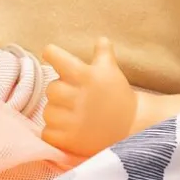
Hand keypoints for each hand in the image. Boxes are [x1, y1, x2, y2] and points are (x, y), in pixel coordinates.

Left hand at [40, 36, 137, 158]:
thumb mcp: (112, 71)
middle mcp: (75, 96)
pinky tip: (68, 129)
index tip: (51, 55)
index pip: (55, 57)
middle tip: (72, 96)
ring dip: (56, 112)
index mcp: (84, 75)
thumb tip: (101, 39)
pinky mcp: (69, 140)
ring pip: (48, 112)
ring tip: (72, 114)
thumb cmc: (119, 95)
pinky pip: (47, 133)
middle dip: (60, 91)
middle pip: (50, 88)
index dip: (52, 54)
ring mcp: (71, 120)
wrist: (132, 128)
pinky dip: (54, 132)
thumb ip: (103, 53)